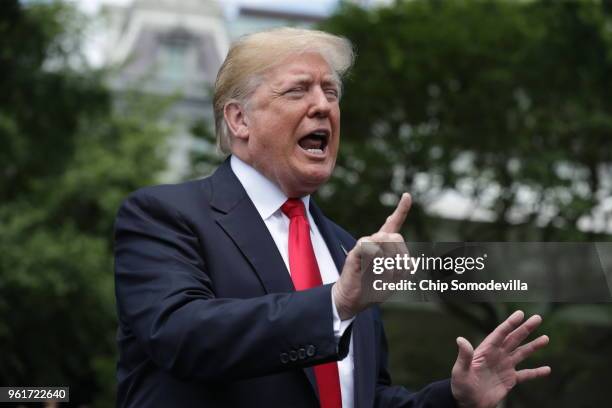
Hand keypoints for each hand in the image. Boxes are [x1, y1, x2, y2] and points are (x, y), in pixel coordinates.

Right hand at [332, 193, 411, 319]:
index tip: (407, 195)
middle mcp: (374, 242)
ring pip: (385, 241)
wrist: (352, 298)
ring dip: (389, 264)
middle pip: (396, 237)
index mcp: (385, 247)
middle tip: (393, 273)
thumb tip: (394, 248)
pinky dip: (376, 261)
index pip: (394, 224)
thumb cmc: (373, 288)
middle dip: (399, 257)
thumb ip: (402, 264)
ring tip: (380, 276)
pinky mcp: (355, 252)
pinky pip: (371, 248)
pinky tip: (369, 270)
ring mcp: (364, 246)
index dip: (401, 210)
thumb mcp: (396, 279)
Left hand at [451, 310, 550, 407]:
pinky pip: (526, 375)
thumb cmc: (460, 386)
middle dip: (525, 329)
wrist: (468, 404)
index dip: (510, 323)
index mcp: (485, 351)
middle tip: (537, 318)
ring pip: (521, 353)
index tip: (520, 314)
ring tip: (546, 338)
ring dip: (533, 346)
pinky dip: (536, 372)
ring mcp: (504, 367)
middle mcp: (497, 355)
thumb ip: (464, 356)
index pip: (500, 334)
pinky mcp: (509, 380)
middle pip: (513, 339)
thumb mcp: (460, 371)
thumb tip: (460, 339)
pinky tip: (547, 369)